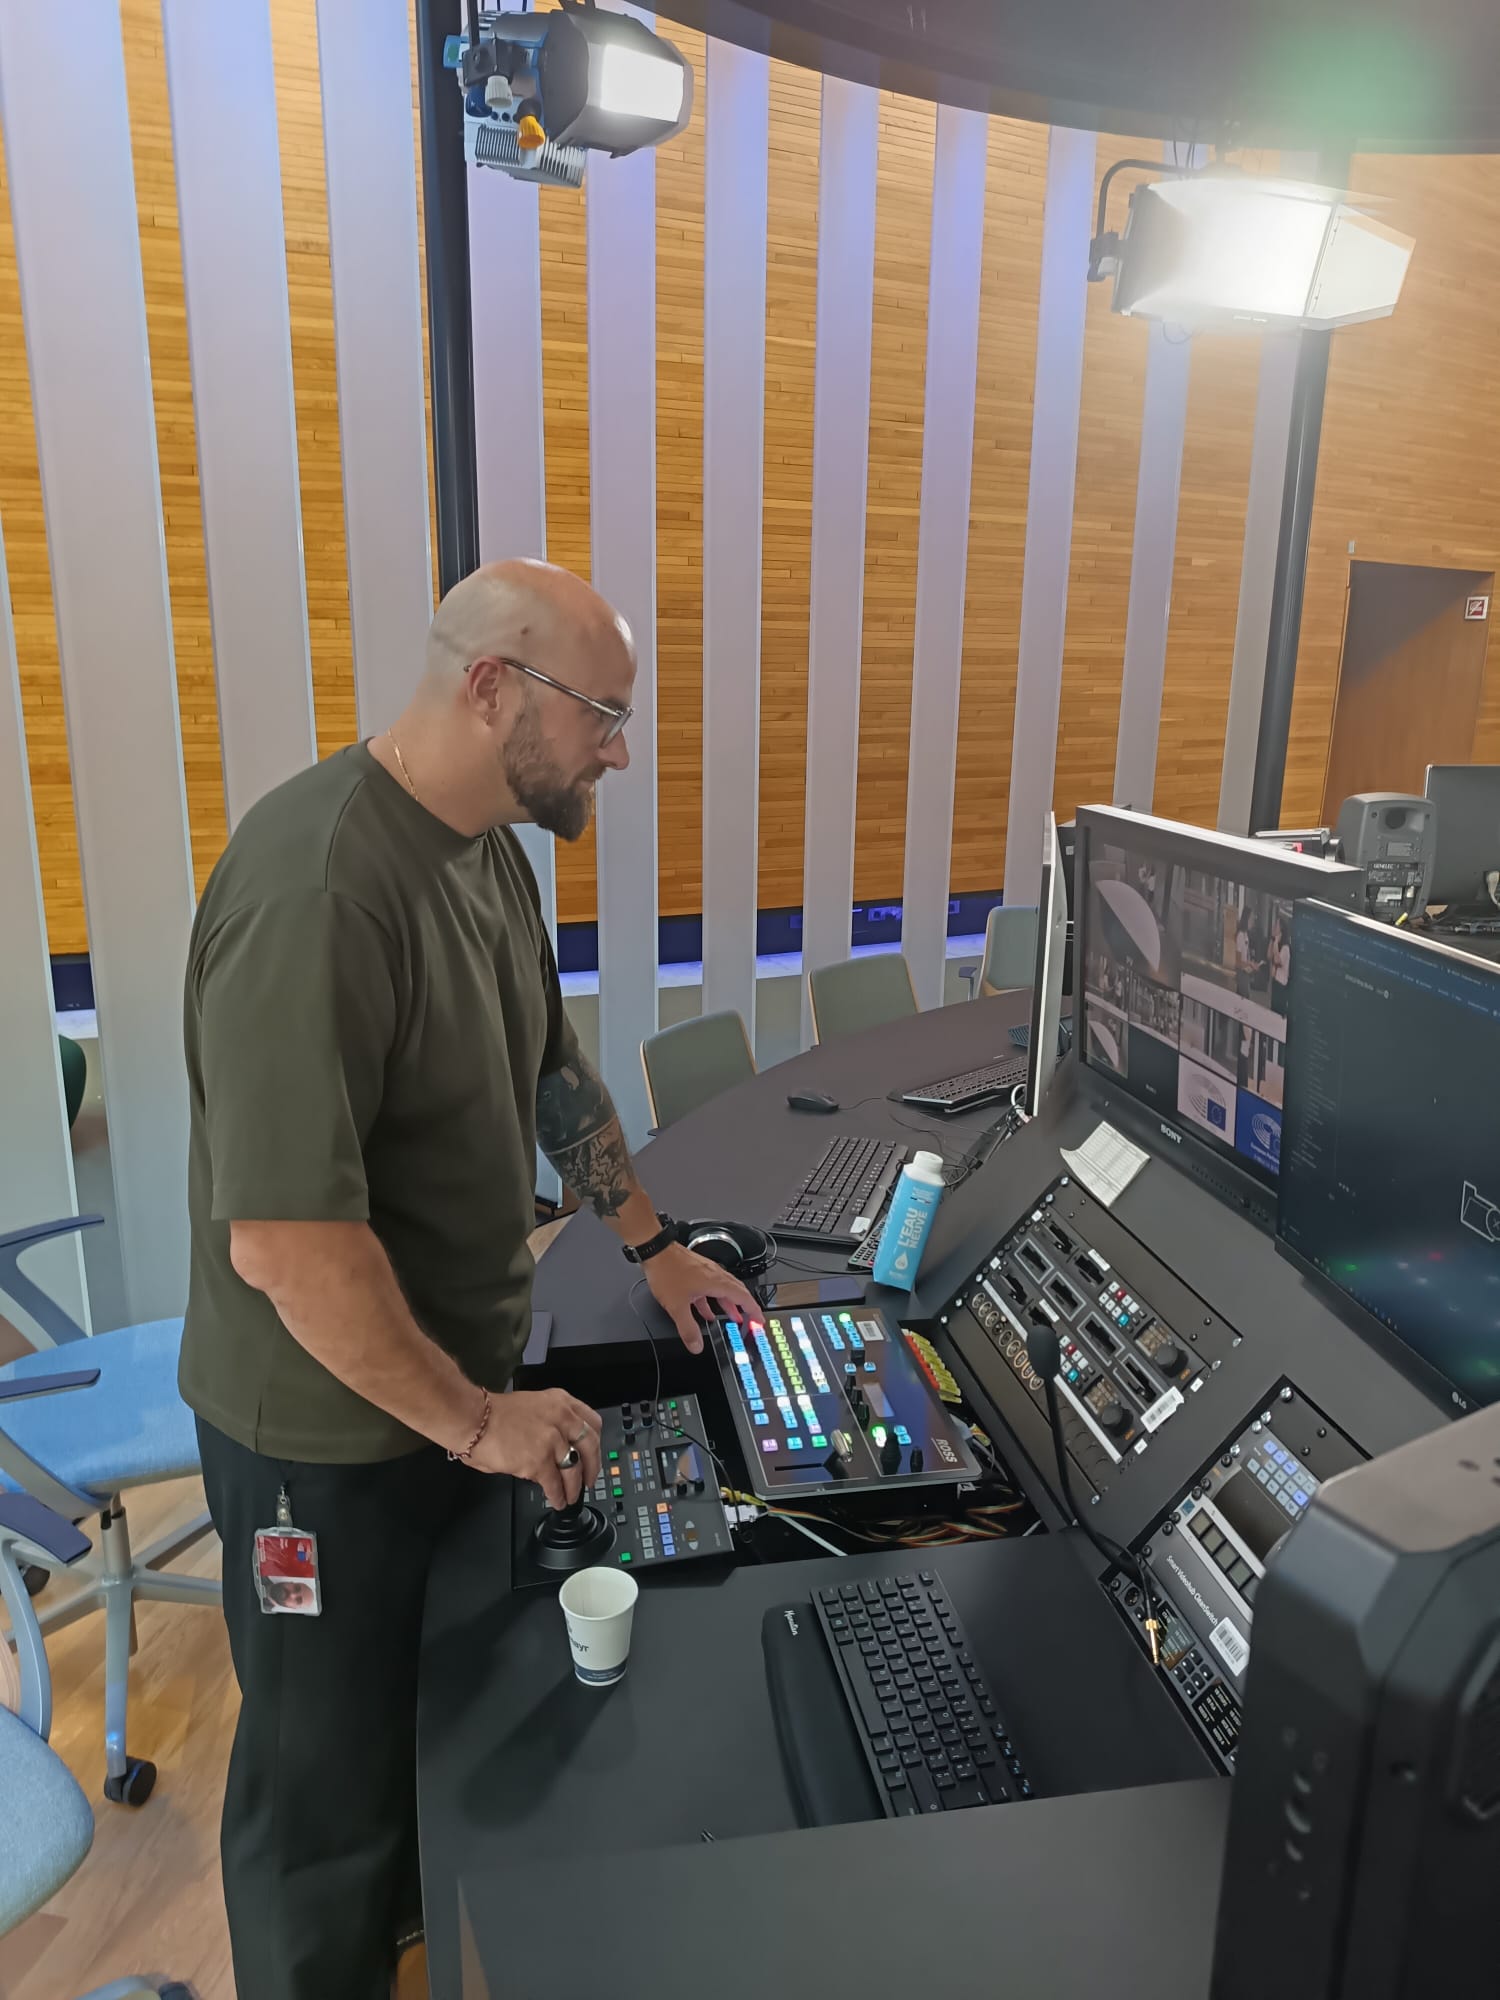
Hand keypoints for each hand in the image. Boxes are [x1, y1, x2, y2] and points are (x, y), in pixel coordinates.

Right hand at [467, 1389, 602, 1509]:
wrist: (473, 1420)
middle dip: (592, 1467)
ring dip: (574, 1487)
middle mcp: (561, 1418)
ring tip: (571, 1496)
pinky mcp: (539, 1462)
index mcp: (559, 1402)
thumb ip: (549, 1423)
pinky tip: (557, 1500)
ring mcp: (552, 1440)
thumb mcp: (532, 1406)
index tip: (594, 1453)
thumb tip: (554, 1446)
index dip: (596, 1441)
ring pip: (574, 1469)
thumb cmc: (492, 1414)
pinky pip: (555, 1484)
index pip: (591, 1421)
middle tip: (589, 1479)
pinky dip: (558, 1495)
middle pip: (590, 1447)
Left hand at [643, 1243, 758, 1354]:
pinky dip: (713, 1300)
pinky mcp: (697, 1271)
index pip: (743, 1297)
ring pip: (724, 1289)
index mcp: (716, 1282)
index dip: (753, 1310)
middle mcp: (714, 1275)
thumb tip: (696, 1345)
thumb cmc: (667, 1271)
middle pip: (737, 1291)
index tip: (759, 1320)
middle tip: (750, 1319)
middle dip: (745, 1307)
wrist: (655, 1250)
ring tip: (732, 1317)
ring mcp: (706, 1272)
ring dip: (729, 1304)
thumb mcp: (677, 1306)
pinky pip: (711, 1287)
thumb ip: (687, 1328)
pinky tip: (706, 1310)